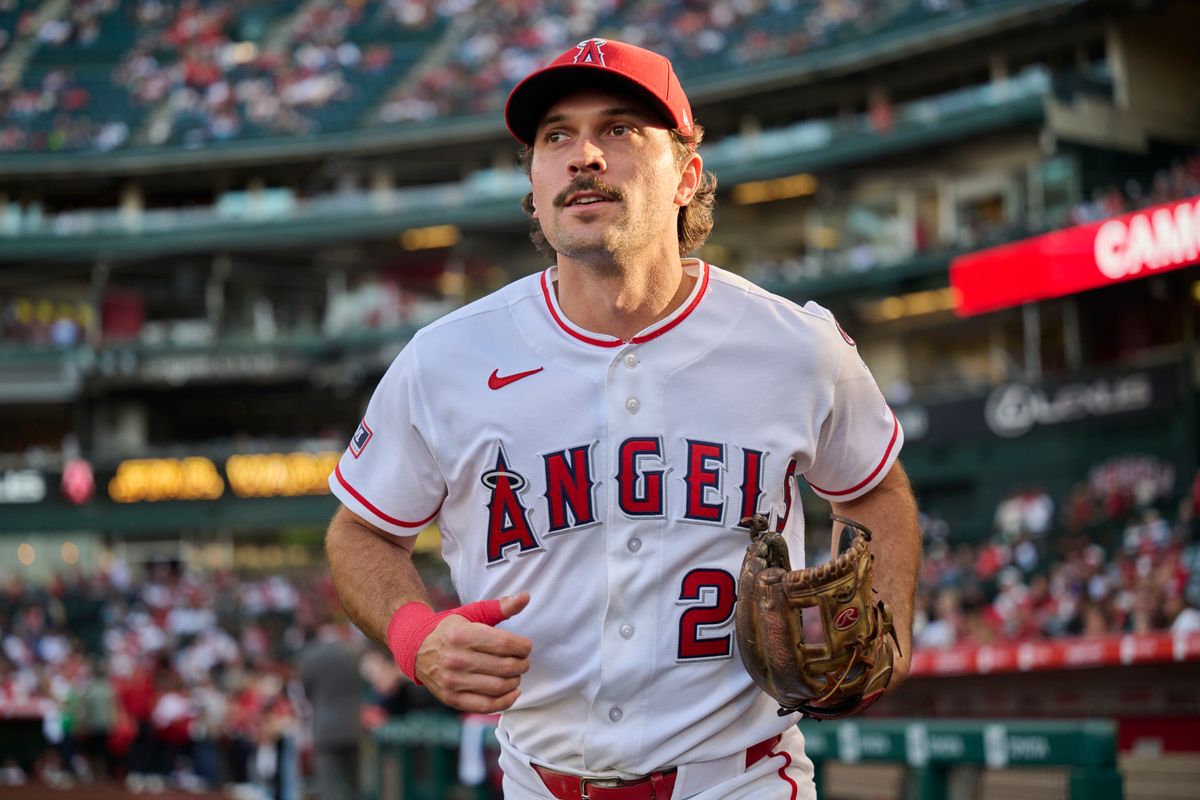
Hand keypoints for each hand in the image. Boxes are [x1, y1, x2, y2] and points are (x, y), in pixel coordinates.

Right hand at [414, 592, 532, 711]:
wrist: (417, 648)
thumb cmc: (451, 629)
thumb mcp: (472, 612)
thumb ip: (500, 606)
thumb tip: (526, 597)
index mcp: (462, 635)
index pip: (505, 644)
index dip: (523, 647)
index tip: (525, 646)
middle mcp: (456, 659)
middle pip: (505, 667)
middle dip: (522, 664)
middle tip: (523, 661)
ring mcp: (452, 681)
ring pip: (499, 687)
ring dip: (515, 681)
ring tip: (515, 674)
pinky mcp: (451, 698)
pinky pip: (486, 706)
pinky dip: (506, 701)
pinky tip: (513, 691)